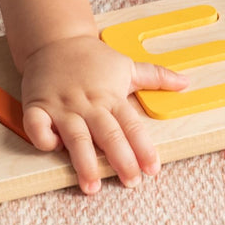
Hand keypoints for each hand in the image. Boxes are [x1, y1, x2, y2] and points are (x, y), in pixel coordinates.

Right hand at [20, 35, 186, 193]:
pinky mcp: (37, 105)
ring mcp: (62, 106)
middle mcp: (88, 103)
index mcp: (111, 96)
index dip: (144, 148)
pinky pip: (37, 126)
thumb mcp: (127, 65)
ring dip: (84, 163)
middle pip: (108, 135)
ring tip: (92, 186)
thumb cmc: (93, 57)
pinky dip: (44, 139)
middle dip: (121, 160)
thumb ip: (157, 77)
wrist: (56, 39)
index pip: (132, 126)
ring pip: (75, 137)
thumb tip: (186, 82)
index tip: (153, 169)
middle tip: (131, 182)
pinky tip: (53, 149)